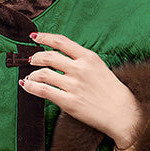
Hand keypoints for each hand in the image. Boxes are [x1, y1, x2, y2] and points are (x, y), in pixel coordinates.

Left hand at [21, 32, 140, 150]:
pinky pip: (43, 91)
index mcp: (88, 57)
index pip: (61, 42)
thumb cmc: (112, 92)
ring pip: (43, 73)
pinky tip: (26, 85)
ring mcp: (73, 85)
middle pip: (48, 56)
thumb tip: (61, 59)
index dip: (44, 37)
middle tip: (31, 60)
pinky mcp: (68, 102)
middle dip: (35, 57)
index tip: (34, 37)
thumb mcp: (100, 68)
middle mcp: (79, 69)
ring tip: (30, 77)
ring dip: (32, 74)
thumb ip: (82, 61)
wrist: (122, 113)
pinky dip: (30, 87)